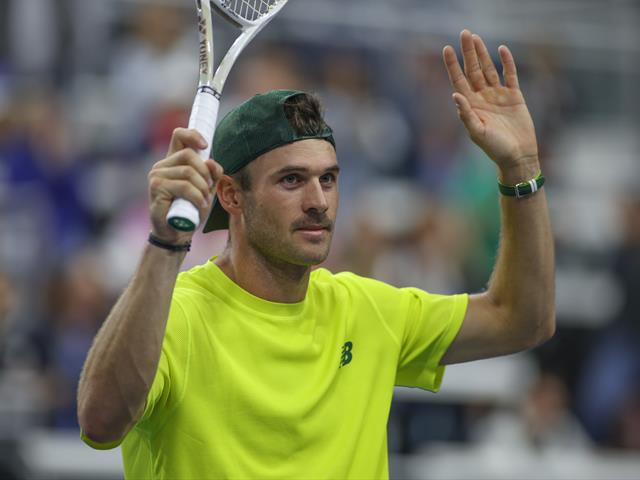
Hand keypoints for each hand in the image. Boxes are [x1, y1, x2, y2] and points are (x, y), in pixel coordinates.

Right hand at [147, 128, 223, 244]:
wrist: (176, 234)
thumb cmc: (190, 211)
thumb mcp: (206, 190)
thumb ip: (212, 175)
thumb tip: (213, 163)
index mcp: (173, 162)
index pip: (179, 136)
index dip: (193, 135)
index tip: (206, 146)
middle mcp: (162, 166)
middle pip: (189, 155)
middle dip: (206, 173)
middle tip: (209, 189)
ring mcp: (157, 175)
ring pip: (189, 172)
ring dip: (203, 188)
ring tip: (204, 201)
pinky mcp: (156, 187)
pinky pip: (184, 186)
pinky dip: (198, 196)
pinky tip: (200, 205)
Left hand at [443, 30, 538, 171]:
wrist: (517, 156)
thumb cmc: (494, 148)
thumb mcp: (477, 132)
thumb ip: (466, 114)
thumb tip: (455, 95)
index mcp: (470, 105)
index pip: (458, 80)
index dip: (452, 65)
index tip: (447, 48)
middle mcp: (482, 97)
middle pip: (473, 70)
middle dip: (468, 52)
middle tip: (464, 33)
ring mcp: (498, 95)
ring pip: (489, 69)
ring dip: (483, 54)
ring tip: (476, 37)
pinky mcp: (514, 96)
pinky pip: (509, 75)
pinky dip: (506, 62)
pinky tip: (502, 49)